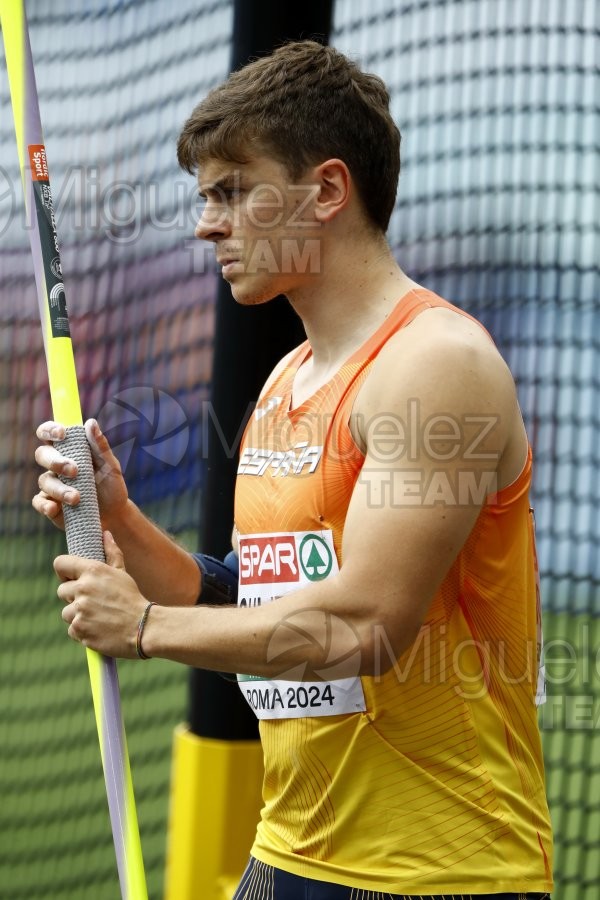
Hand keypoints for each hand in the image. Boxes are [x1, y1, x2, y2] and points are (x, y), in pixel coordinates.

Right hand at [33, 419, 127, 529]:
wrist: (114, 514)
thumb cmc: (112, 485)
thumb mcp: (110, 466)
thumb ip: (100, 446)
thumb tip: (90, 423)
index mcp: (70, 451)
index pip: (51, 434)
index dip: (50, 429)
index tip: (62, 433)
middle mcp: (56, 466)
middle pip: (42, 454)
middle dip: (55, 461)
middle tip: (74, 470)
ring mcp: (52, 486)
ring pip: (44, 480)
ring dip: (59, 488)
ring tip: (77, 497)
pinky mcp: (51, 505)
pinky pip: (39, 502)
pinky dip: (44, 505)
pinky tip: (54, 508)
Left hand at [56, 531, 146, 657]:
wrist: (143, 627)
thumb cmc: (132, 598)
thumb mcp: (122, 573)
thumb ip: (112, 553)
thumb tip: (106, 534)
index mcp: (92, 570)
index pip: (60, 563)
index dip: (64, 572)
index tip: (72, 579)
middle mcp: (83, 588)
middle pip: (61, 591)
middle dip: (73, 597)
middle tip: (93, 602)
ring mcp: (80, 610)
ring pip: (66, 612)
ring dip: (78, 615)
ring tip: (97, 617)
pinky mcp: (79, 629)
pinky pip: (72, 629)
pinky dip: (82, 631)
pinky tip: (98, 629)